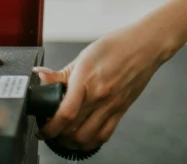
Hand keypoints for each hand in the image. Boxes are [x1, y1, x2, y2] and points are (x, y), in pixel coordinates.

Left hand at [33, 19, 167, 150]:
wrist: (145, 45)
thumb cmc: (117, 45)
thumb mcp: (85, 55)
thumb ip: (62, 72)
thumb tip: (41, 77)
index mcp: (86, 79)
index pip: (64, 114)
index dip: (49, 127)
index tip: (42, 127)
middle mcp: (99, 95)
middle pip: (72, 130)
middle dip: (56, 134)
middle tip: (50, 128)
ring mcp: (111, 105)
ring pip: (86, 138)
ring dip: (71, 141)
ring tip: (65, 134)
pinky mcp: (121, 110)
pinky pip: (104, 136)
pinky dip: (90, 141)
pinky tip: (84, 134)